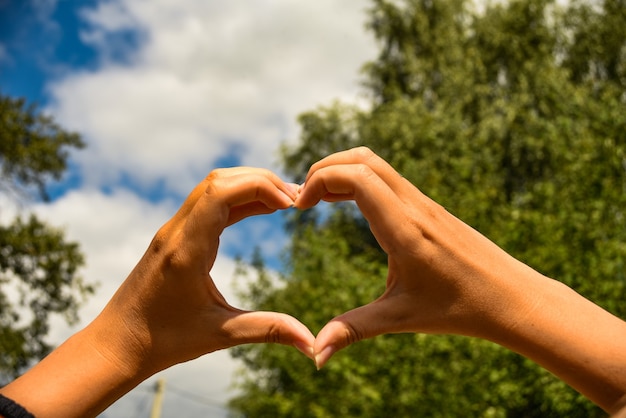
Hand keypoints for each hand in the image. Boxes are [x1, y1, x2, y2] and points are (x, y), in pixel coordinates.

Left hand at [91, 167, 314, 377]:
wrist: (116, 345)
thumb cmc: (162, 341)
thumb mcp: (219, 335)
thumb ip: (268, 331)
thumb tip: (312, 346)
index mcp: (186, 250)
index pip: (220, 193)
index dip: (259, 187)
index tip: (290, 205)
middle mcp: (176, 232)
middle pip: (220, 180)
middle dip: (261, 181)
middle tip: (296, 199)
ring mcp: (173, 231)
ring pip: (213, 186)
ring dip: (249, 186)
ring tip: (284, 202)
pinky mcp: (175, 237)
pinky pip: (208, 204)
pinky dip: (238, 199)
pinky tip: (261, 209)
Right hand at [295, 147, 536, 367]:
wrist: (513, 298)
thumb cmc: (460, 309)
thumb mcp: (400, 318)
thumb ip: (352, 330)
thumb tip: (314, 356)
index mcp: (404, 229)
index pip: (356, 177)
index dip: (319, 181)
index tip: (300, 209)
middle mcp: (414, 206)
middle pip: (362, 158)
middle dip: (324, 169)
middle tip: (304, 200)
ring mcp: (424, 203)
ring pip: (376, 164)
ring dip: (342, 172)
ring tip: (318, 201)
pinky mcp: (430, 207)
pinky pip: (388, 179)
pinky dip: (360, 181)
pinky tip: (349, 206)